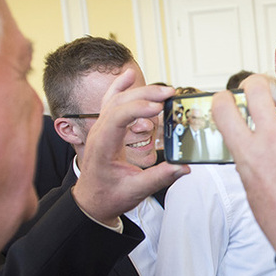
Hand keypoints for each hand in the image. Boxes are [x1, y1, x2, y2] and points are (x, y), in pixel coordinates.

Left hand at [73, 69, 187, 224]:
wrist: (91, 201)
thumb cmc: (109, 196)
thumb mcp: (135, 190)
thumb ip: (159, 177)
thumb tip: (183, 167)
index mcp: (102, 146)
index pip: (117, 117)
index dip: (138, 109)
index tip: (159, 107)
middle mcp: (99, 132)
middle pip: (119, 102)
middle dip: (145, 94)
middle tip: (169, 93)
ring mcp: (100, 128)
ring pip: (116, 99)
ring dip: (139, 90)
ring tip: (163, 89)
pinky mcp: (106, 127)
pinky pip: (111, 101)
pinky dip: (120, 86)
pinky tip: (129, 75)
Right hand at [212, 74, 275, 250]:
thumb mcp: (251, 187)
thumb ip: (250, 158)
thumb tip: (249, 139)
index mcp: (247, 153)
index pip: (223, 108)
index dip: (224, 98)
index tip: (228, 97)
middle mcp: (270, 139)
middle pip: (257, 88)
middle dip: (257, 85)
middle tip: (262, 92)